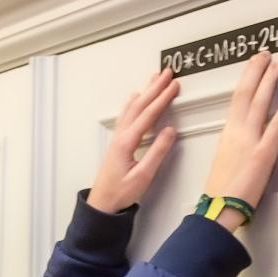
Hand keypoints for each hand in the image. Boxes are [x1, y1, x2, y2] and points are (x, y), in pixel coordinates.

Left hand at [87, 67, 179, 213]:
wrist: (103, 203)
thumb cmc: (121, 192)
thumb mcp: (144, 175)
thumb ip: (158, 152)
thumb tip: (170, 131)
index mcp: (127, 142)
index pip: (148, 115)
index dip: (162, 99)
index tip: (174, 86)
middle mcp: (121, 136)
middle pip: (140, 105)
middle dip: (155, 88)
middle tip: (167, 73)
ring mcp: (118, 137)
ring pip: (132, 108)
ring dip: (145, 91)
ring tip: (155, 77)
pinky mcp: (118, 142)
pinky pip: (127, 115)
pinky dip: (134, 102)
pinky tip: (136, 97)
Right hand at [202, 51, 277, 227]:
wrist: (220, 208)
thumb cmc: (221, 191)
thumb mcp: (225, 161)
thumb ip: (236, 145)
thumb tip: (245, 140)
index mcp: (227, 134)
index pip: (236, 99)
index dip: (246, 80)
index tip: (252, 66)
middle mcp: (237, 132)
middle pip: (246, 94)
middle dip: (256, 71)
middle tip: (264, 56)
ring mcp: (250, 140)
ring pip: (260, 103)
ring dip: (270, 81)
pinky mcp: (264, 152)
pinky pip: (277, 124)